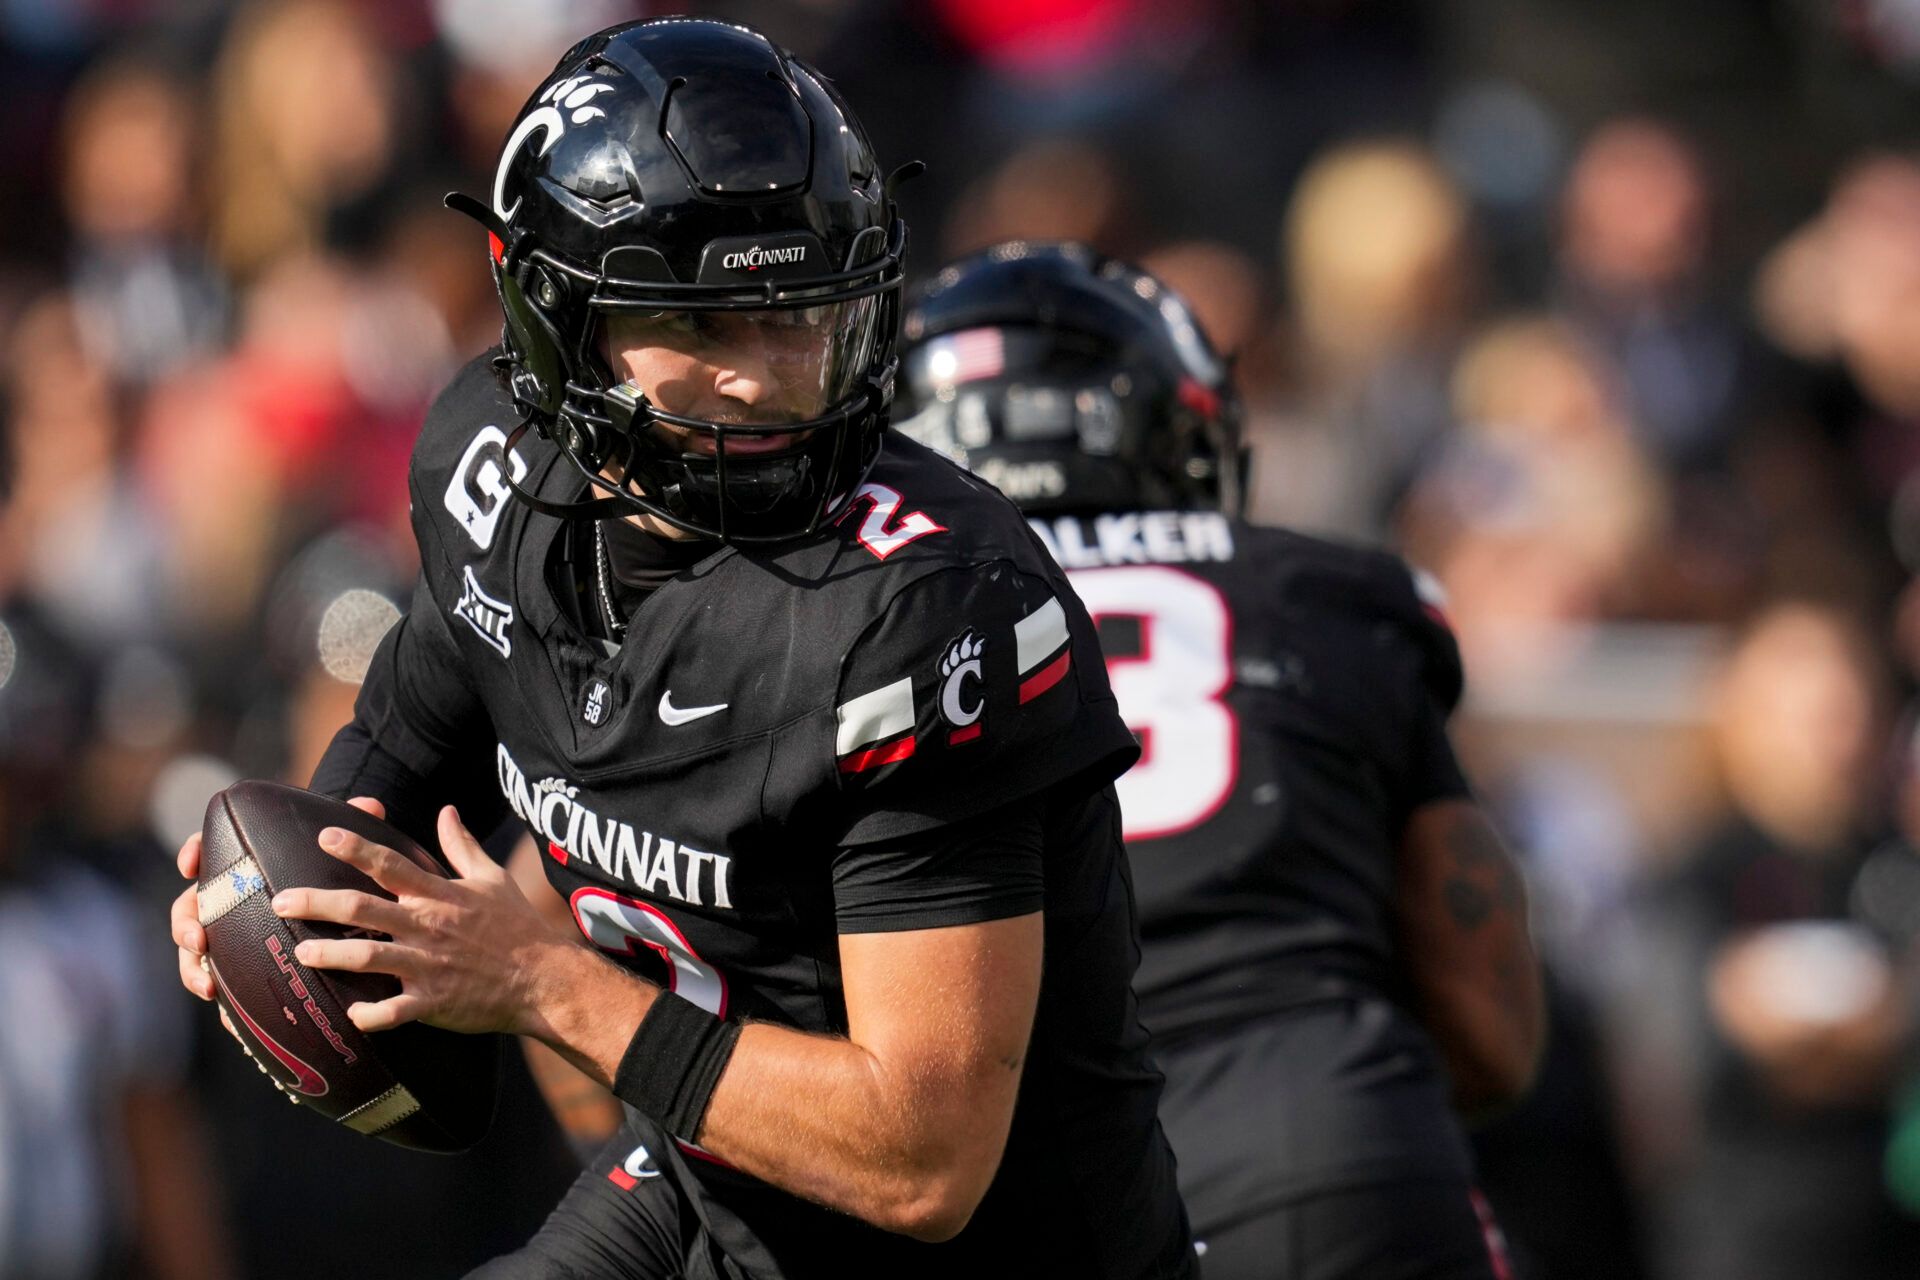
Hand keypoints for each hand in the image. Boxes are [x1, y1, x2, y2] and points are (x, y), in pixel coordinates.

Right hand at [171, 796, 389, 1045]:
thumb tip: (372, 806)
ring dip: (193, 967)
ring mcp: (228, 934)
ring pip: (195, 950)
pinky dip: (219, 997)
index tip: (190, 863)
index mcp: (243, 866)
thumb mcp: (343, 852)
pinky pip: (220, 982)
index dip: (193, 852)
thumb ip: (354, 827)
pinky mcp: (239, 964)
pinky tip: (228, 1016)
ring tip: (209, 986)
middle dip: (186, 924)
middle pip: (190, 908)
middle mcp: (228, 899)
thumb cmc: (333, 872)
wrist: (338, 913)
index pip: (207, 850)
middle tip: (198, 940)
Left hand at [272, 805, 573, 1036]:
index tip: (324, 837)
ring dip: (330, 955)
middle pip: (363, 909)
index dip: (356, 849)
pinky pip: (394, 1011)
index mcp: (440, 895)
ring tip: (301, 953)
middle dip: (317, 903)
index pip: (391, 864)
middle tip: (281, 901)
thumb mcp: (493, 878)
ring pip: (369, 957)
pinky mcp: (435, 1002)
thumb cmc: (518, 927)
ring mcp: (430, 965)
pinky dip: (370, 1014)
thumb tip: (445, 811)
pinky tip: (349, 1014)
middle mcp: (429, 926)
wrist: (546, 979)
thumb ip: (462, 846)